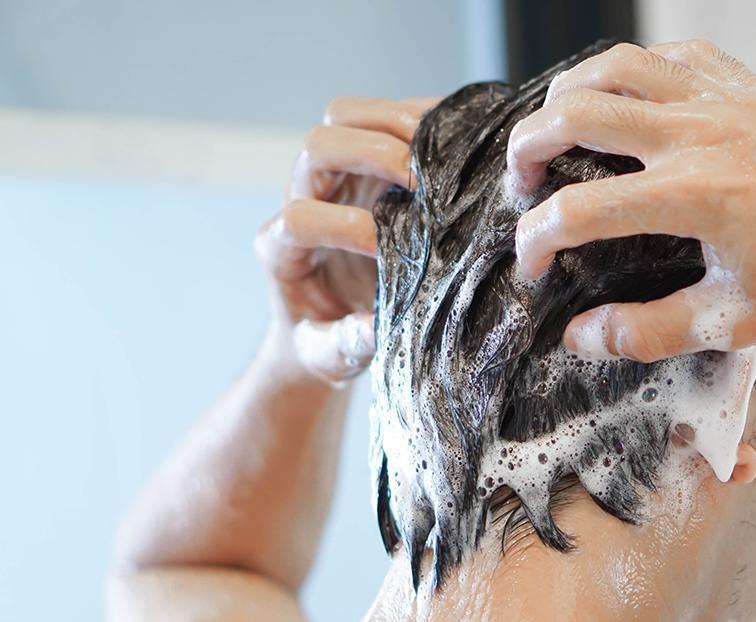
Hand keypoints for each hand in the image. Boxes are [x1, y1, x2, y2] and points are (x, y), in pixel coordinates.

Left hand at [255, 96, 437, 381]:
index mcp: (282, 249)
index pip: (298, 217)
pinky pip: (386, 120)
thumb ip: (347, 344)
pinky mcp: (368, 164)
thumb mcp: (329, 355)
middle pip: (318, 146)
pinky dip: (422, 119)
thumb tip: (380, 327)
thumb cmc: (323, 341)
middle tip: (417, 178)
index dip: (341, 227)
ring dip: (393, 121)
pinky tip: (457, 137)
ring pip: (345, 117)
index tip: (386, 250)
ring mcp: (336, 176)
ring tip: (440, 148)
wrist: (323, 324)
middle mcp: (303, 198)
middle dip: (369, 152)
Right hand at [507, 40, 755, 361]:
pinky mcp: (749, 86)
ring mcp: (725, 100)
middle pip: (578, 113)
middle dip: (529, 145)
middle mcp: (700, 133)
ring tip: (555, 123)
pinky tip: (629, 96)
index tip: (531, 261)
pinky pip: (674, 54)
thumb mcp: (734, 320)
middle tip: (520, 178)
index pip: (580, 210)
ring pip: (618, 65)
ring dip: (570, 89)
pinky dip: (635, 69)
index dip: (537, 238)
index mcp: (693, 195)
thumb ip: (648, 331)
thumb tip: (581, 337)